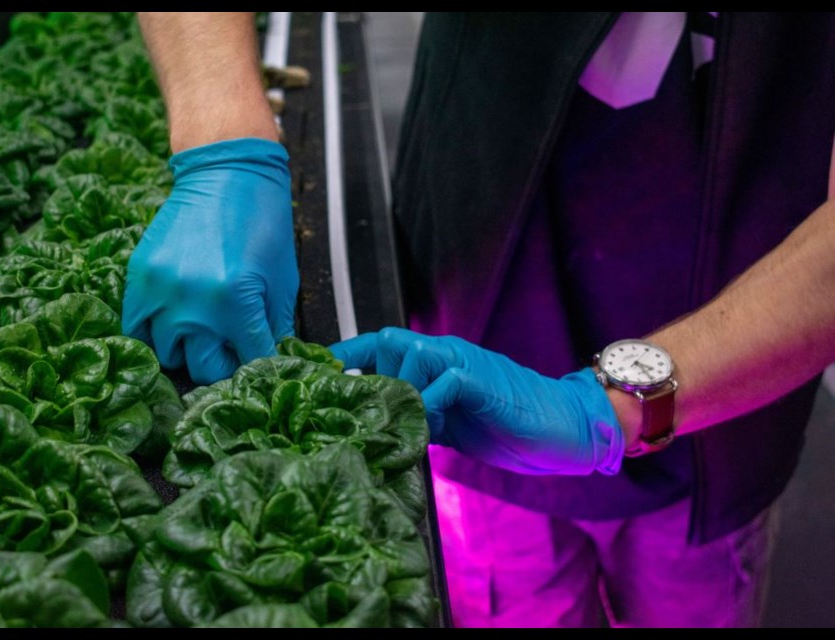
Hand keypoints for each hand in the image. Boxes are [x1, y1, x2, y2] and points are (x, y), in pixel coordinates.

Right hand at [122, 138, 297, 384]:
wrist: (225, 172)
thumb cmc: (260, 222)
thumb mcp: (282, 278)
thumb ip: (273, 325)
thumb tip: (270, 357)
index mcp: (235, 302)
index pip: (249, 360)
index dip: (258, 361)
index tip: (257, 355)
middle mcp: (193, 304)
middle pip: (204, 368)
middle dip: (223, 362)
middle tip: (231, 345)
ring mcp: (161, 292)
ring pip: (168, 354)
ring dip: (188, 349)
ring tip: (202, 330)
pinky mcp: (139, 278)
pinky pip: (136, 329)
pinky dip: (155, 333)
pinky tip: (174, 321)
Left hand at [329, 328, 624, 475]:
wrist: (566, 428)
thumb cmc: (507, 424)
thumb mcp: (449, 421)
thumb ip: (416, 415)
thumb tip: (376, 428)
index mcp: (435, 361)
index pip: (381, 345)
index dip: (347, 355)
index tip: (316, 370)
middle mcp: (445, 352)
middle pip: (388, 343)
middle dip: (378, 378)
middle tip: (385, 416)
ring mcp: (464, 363)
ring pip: (409, 353)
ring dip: (402, 390)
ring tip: (414, 423)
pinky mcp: (481, 381)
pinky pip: (442, 382)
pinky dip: (429, 406)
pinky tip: (435, 428)